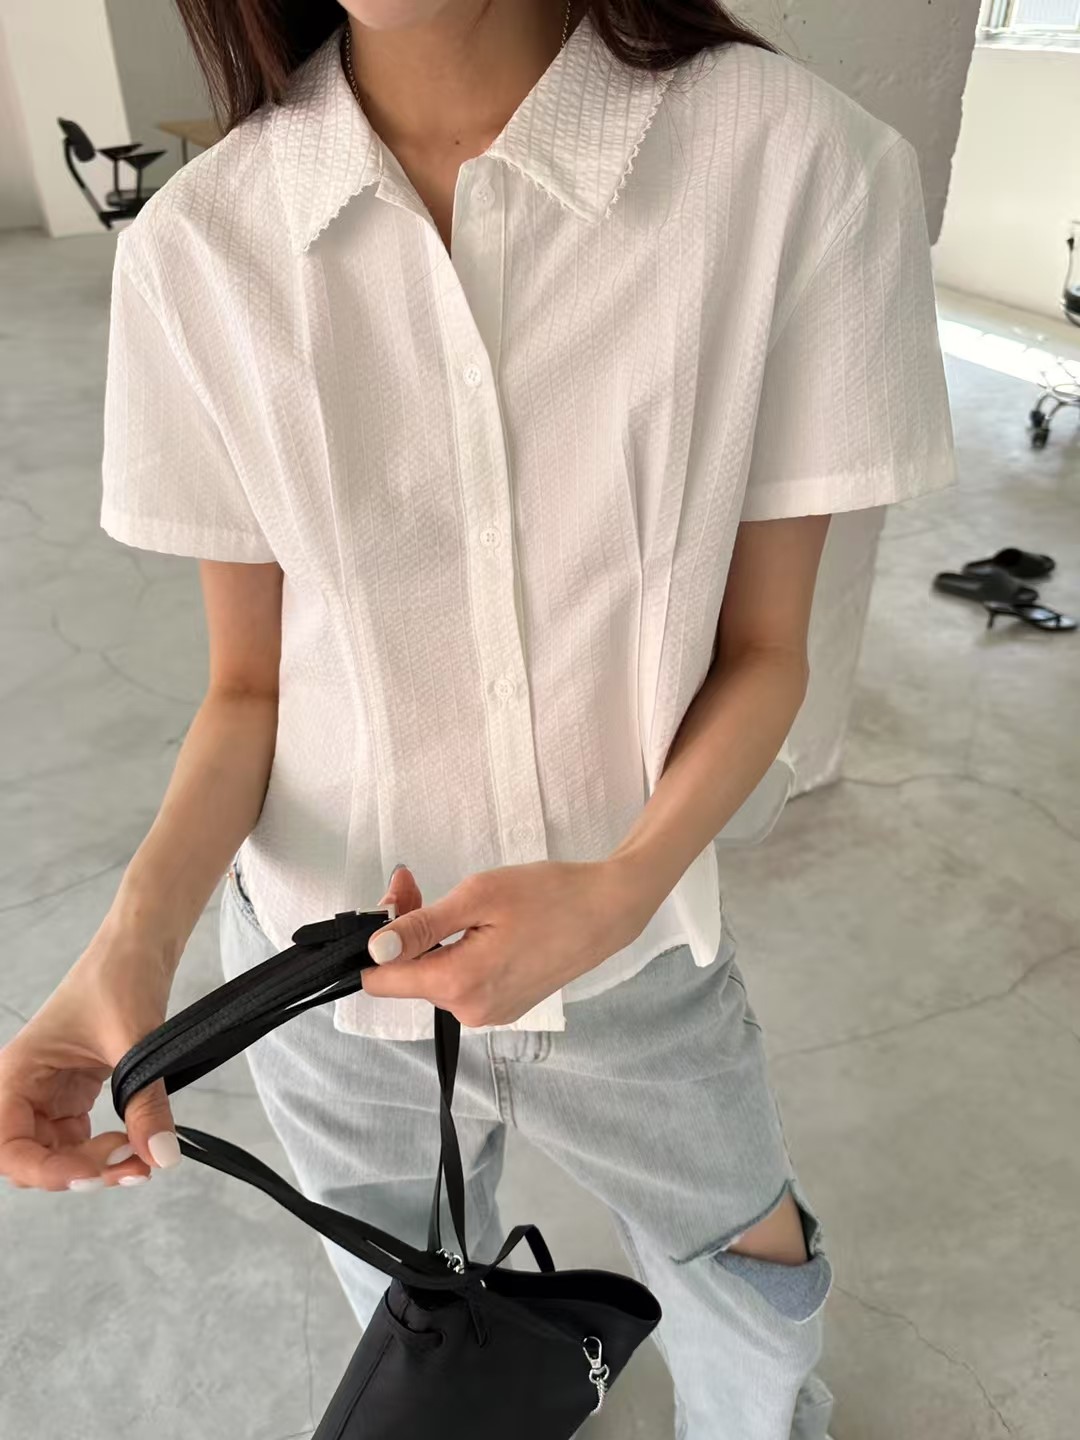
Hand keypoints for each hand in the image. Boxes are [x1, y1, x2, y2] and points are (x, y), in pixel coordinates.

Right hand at [0, 923, 178, 1191]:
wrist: (141, 948)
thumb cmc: (120, 977)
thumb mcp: (134, 1041)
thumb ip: (147, 1103)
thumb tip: (162, 1157)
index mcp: (15, 1073)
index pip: (8, 1147)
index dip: (46, 1171)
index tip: (94, 1172)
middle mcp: (23, 1089)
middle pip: (31, 1159)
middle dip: (78, 1171)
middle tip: (131, 1165)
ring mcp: (47, 1095)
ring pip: (57, 1156)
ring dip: (96, 1166)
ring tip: (140, 1160)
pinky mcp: (73, 1096)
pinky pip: (78, 1141)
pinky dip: (105, 1151)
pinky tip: (136, 1146)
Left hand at [361, 858, 645, 1026]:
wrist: (608, 911)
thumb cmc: (550, 895)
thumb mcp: (479, 896)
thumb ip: (420, 926)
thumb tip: (374, 950)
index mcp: (459, 985)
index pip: (381, 982)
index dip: (376, 939)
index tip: (396, 899)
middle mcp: (469, 1011)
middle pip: (407, 976)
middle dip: (404, 931)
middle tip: (415, 882)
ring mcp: (488, 1013)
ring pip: (433, 977)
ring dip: (431, 940)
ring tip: (458, 901)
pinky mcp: (503, 1006)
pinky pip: (461, 982)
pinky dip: (457, 952)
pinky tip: (479, 925)